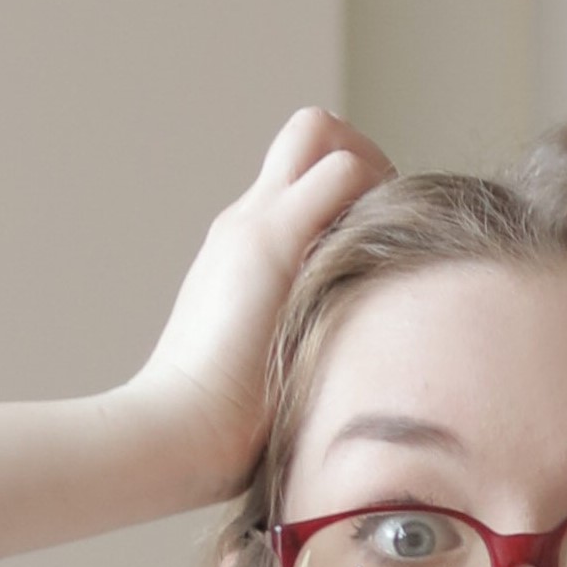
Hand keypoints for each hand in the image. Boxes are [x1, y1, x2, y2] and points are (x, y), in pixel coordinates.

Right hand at [120, 107, 394, 503]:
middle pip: (312, 133)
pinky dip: (375, 193)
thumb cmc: (226, 433)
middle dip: (365, 159)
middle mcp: (247, 222)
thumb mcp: (273, 375)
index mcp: (246, 251)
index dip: (350, 189)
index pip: (303, 177)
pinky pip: (341, 171)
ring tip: (387, 237)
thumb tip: (345, 382)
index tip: (376, 243)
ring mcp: (254, 224)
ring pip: (324, 133)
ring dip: (372, 168)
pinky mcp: (269, 239)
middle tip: (392, 223)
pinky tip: (383, 256)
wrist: (174, 433)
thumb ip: (302, 350)